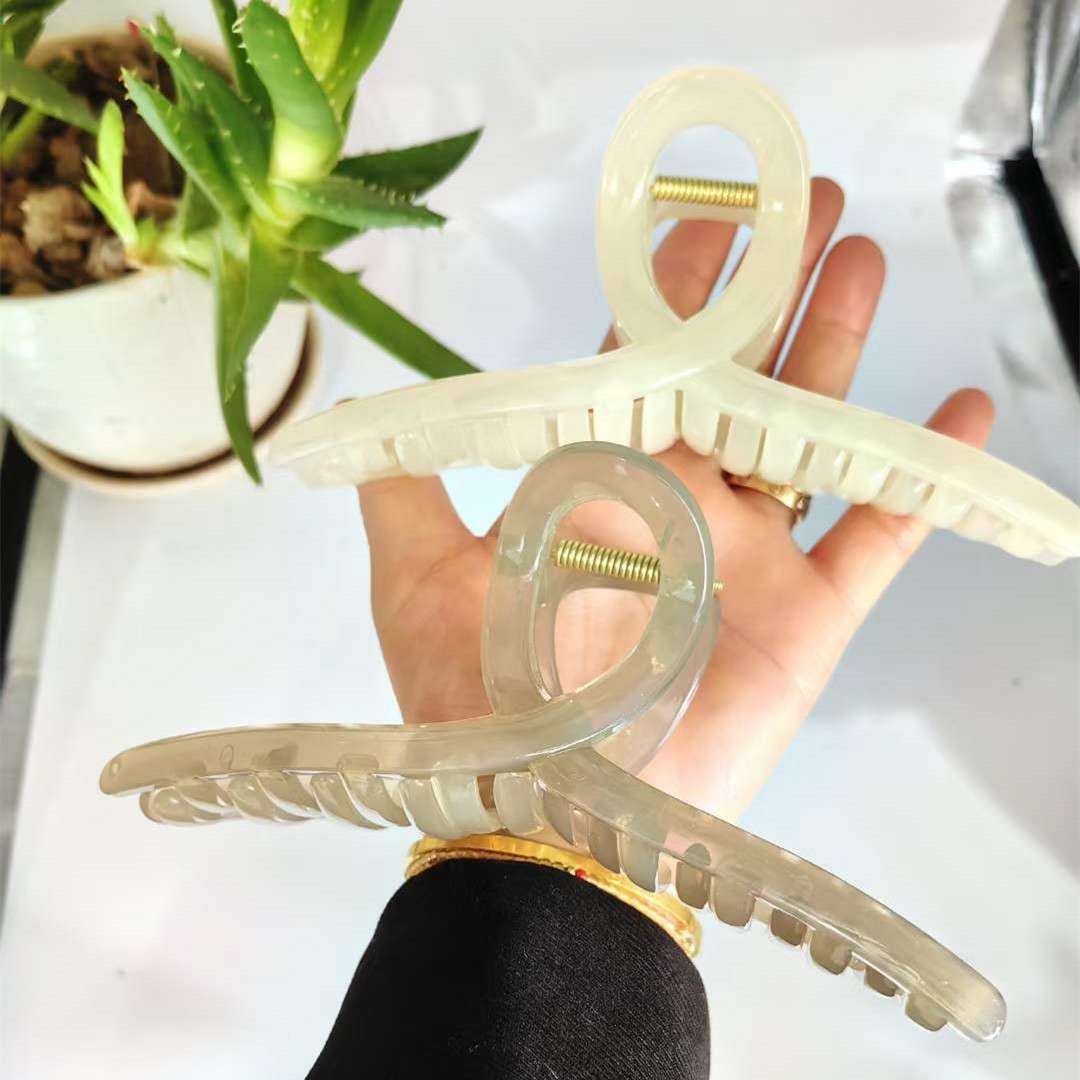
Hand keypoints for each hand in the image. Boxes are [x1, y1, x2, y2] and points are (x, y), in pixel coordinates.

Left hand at [357, 179, 993, 820]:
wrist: (548, 815)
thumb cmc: (477, 701)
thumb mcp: (416, 579)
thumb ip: (403, 489)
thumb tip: (360, 417)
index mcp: (597, 479)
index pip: (644, 359)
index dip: (675, 285)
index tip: (705, 212)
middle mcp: (678, 502)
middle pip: (736, 372)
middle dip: (771, 286)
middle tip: (809, 201)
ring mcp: (748, 555)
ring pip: (806, 427)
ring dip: (838, 347)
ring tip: (863, 261)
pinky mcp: (804, 617)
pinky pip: (880, 537)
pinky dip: (923, 480)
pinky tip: (963, 414)